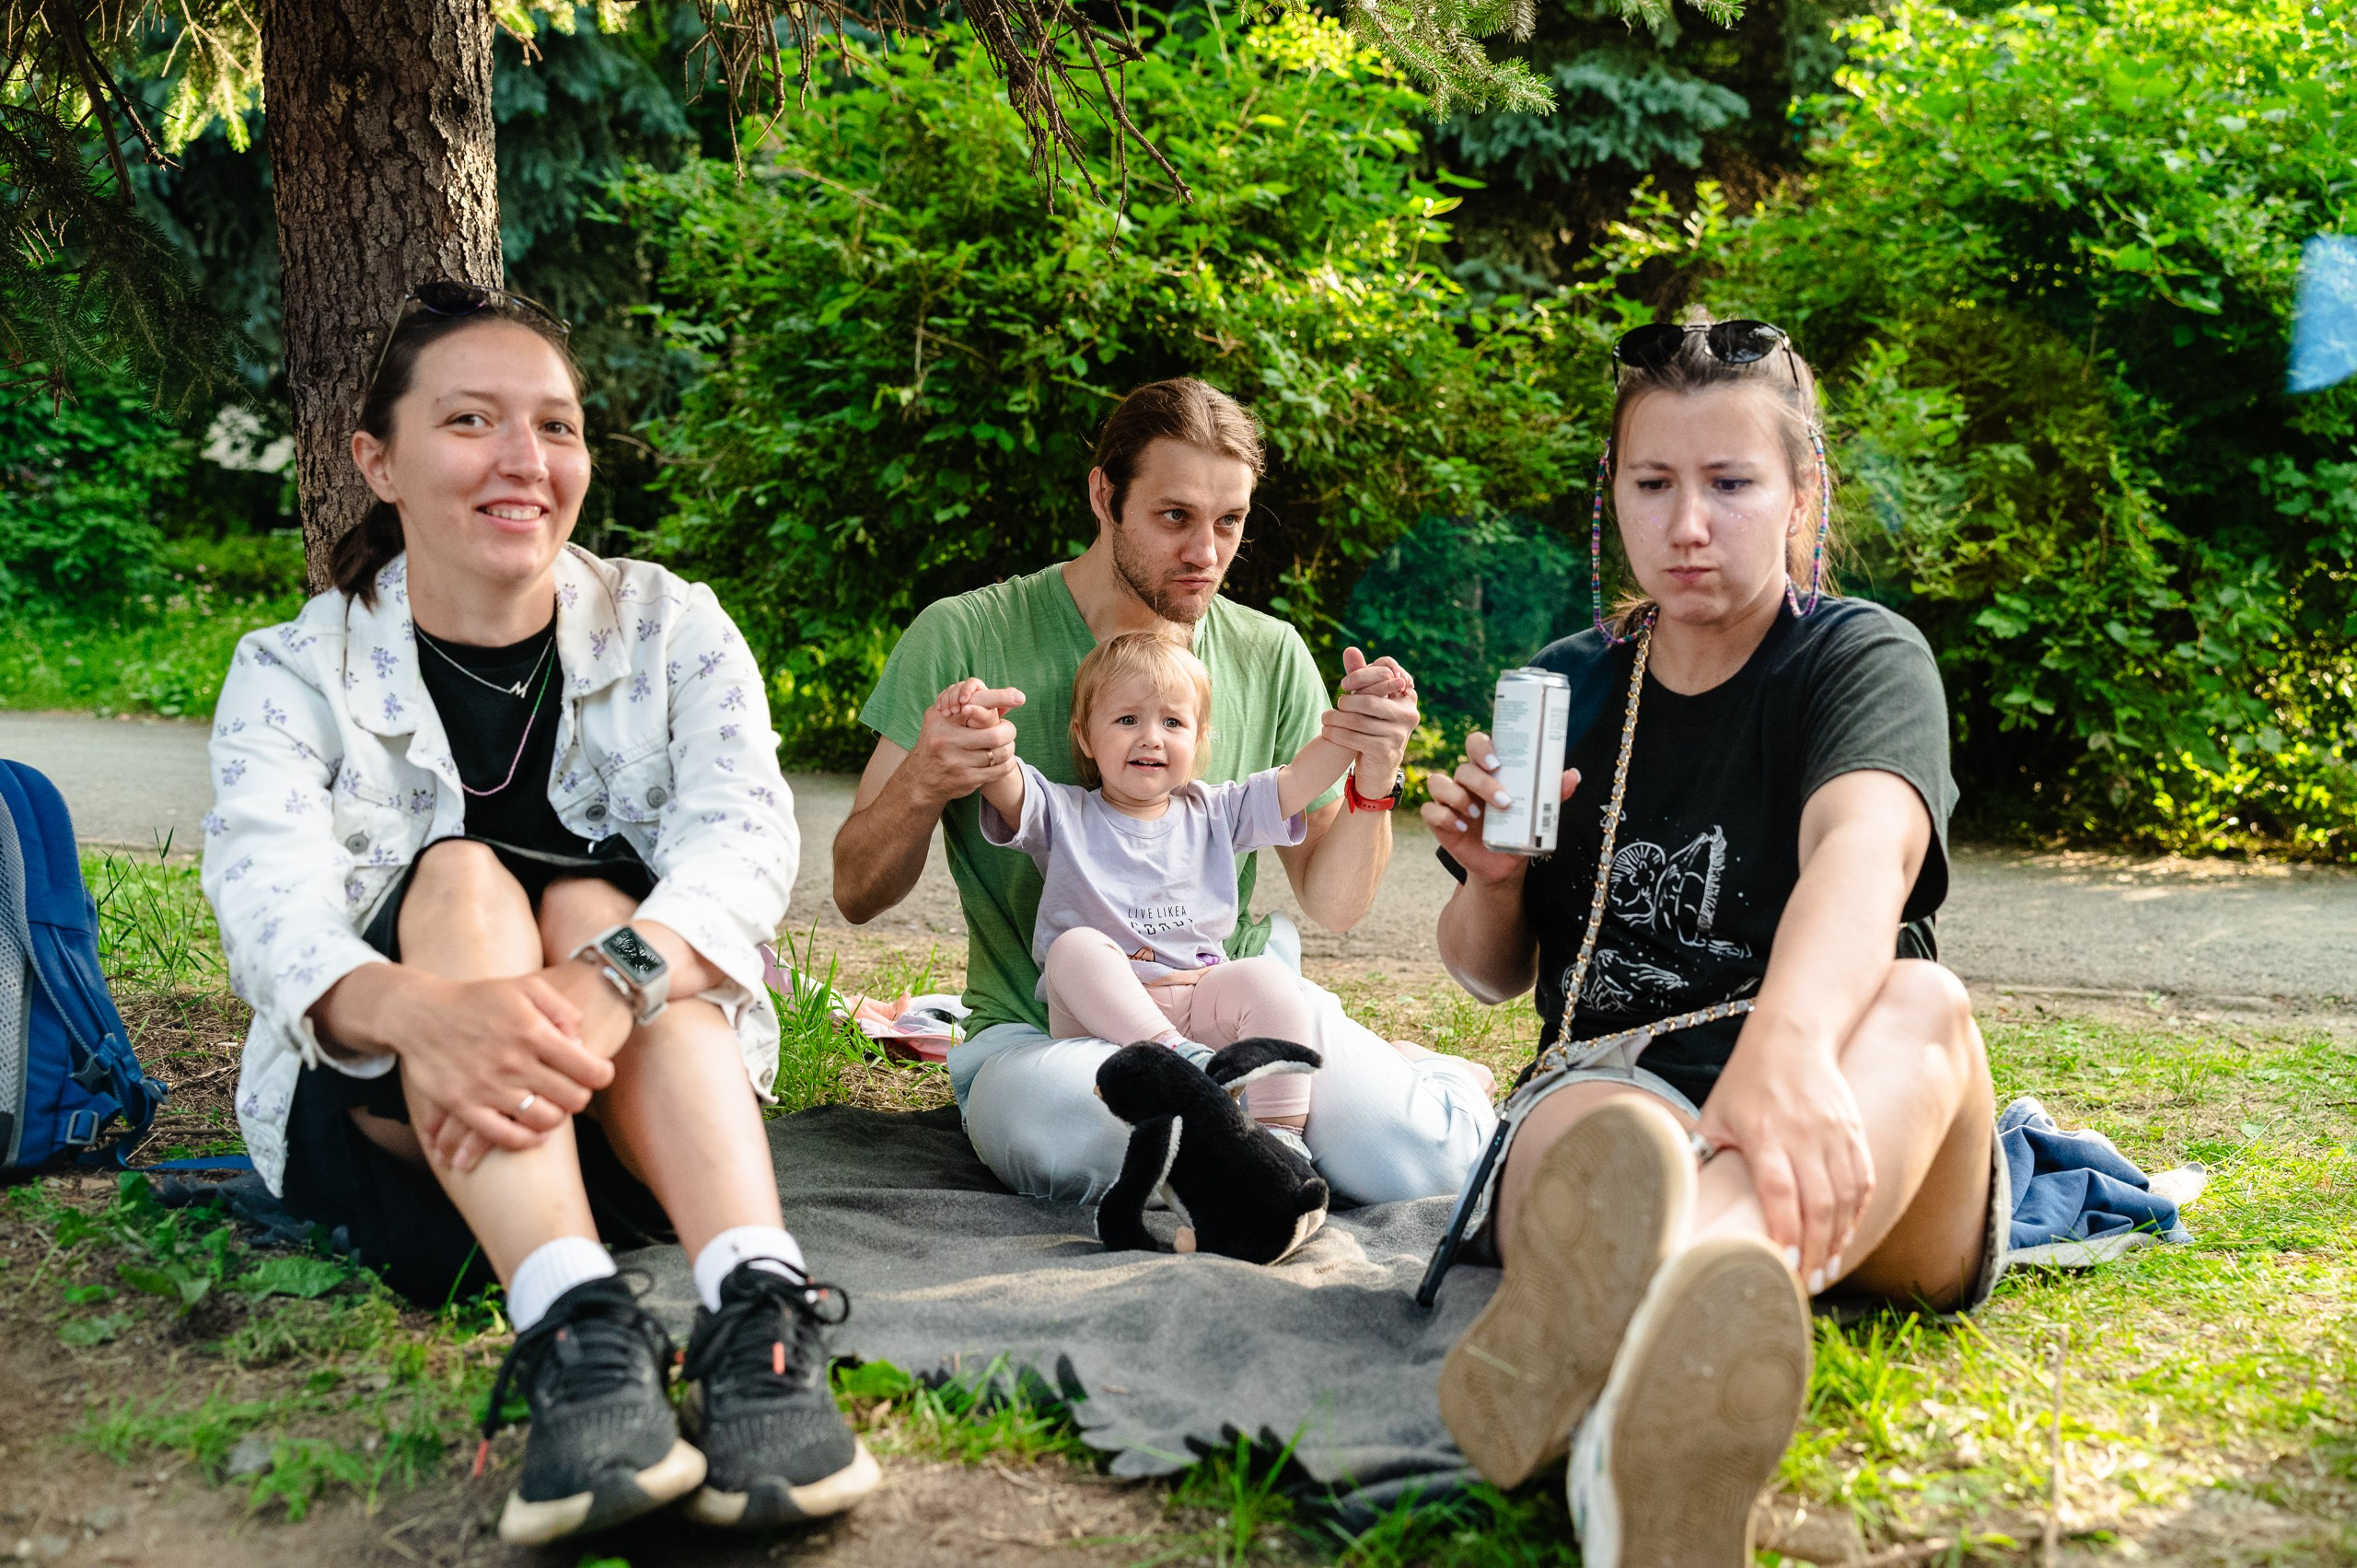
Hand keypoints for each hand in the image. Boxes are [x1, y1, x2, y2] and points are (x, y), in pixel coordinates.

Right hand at [391, 972, 614, 1173]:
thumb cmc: (478, 999)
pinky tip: (535, 1133)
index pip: (589, 1069)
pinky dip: (527, 1140)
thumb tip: (581, 1040)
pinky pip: (506, 1137)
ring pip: (545, 1120)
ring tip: (554, 1106)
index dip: (602, 1075)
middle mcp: (514, 1062)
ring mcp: (488, 1087)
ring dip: (556, 1117)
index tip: (599, 1074)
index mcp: (533, 1032)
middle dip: (580, 1096)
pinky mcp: (464, 1106)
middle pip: (572, 1098)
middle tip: (574, 1090)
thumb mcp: (526, 987)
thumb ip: (562, 1009)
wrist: (420, 1014)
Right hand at [906, 679, 1024, 805]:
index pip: (977, 705)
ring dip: (1009, 748)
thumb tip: (999, 694)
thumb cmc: (937, 741)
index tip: (1020, 697)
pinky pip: (999, 770)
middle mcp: (947, 740)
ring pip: (1000, 753)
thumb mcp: (940, 719)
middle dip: (1008, 731)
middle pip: (995, 735)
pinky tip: (1005, 759)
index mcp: (942, 720)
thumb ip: (962, 705)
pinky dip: (1008, 763)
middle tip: (1008, 730)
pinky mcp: (966, 779)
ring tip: (1006, 744)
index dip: (1001, 699)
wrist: (920, 778)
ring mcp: (956, 762)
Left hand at [1320, 648, 1418, 777]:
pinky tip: (1326, 732)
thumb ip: (1360, 675)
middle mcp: (1409, 714)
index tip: (1344, 683)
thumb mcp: (1368, 700)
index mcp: (1408, 697)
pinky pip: (1355, 738)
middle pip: (1370, 699)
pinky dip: (1337, 734)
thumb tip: (1350, 649)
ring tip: (1325, 717)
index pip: (1387, 672)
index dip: (1363, 675)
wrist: (1378, 767)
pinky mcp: (1386, 751)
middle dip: (1348, 700)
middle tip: (1335, 703)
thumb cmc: (1372, 726)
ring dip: (1336, 718)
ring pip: (1359, 720)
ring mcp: (1399, 734)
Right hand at [1419, 731, 1580, 884]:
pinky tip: (1461, 828)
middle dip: (1481, 782)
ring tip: (1476, 814)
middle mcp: (1466, 781)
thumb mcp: (1537, 812)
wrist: (1504, 865)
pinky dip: (1443, 816)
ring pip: (1439, 783)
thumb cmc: (1519, 829)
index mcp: (1488, 770)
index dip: (1482, 748)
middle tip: (1503, 801)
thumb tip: (1573, 775)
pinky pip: (1430, 811)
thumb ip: (1552, 793)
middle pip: (1463, 768)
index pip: (1477, 744)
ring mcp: (1450, 799)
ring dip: (1457, 796)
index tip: (1498, 763)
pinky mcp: (1438, 820)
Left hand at [1696, 1032, 1875, 1291]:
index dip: (1784, 1231)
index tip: (1782, 1265)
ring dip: (1840, 1237)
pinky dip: (1857, 1212)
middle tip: (1810, 1282)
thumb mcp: (1714, 1113)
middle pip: (1818, 1203)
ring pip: (1846, 1196)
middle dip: (1815, 1248)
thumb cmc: (1746, 1081)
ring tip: (1828, 1268)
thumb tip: (1676, 1196)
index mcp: (1765, 1134)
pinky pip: (1863, 1180)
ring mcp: (1834, 1134)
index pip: (1780, 1192)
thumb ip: (1702, 1154)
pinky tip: (1846, 1235)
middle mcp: (1804, 1136)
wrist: (1792, 1037)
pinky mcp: (1854, 1132)